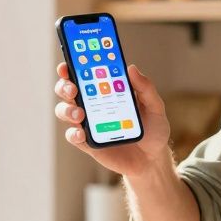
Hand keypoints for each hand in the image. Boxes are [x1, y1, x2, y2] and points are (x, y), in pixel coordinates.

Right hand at [52, 62, 172, 177]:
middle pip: (68, 89)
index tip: (70, 61)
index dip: (74, 65)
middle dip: (65, 85)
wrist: (152, 160)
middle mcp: (93, 104)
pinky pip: (73, 135)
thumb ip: (145, 88)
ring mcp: (88, 123)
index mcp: (106, 90)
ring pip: (65, 110)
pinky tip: (81, 132)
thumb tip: (131, 68)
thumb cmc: (153, 129)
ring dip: (67, 109)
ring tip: (80, 114)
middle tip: (73, 88)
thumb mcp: (155, 107)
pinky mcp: (87, 142)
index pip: (85, 73)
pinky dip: (73, 132)